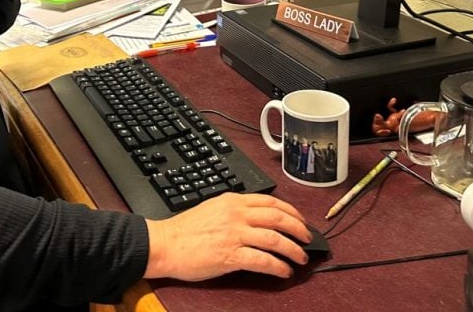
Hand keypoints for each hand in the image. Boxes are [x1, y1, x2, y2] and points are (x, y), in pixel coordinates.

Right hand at [143, 193, 309, 280]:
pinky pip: (262, 260)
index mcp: (232, 201)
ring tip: (300, 258)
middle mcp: (236, 214)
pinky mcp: (230, 255)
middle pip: (278, 217)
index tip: (300, 220)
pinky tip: (284, 271)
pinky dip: (278, 266)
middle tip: (308, 239)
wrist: (165, 243)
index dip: (291, 211)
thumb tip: (255, 219)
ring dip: (293, 249)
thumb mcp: (212, 208)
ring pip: (275, 238)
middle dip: (298, 228)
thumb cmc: (184, 230)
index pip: (270, 201)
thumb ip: (234, 210)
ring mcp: (234, 234)